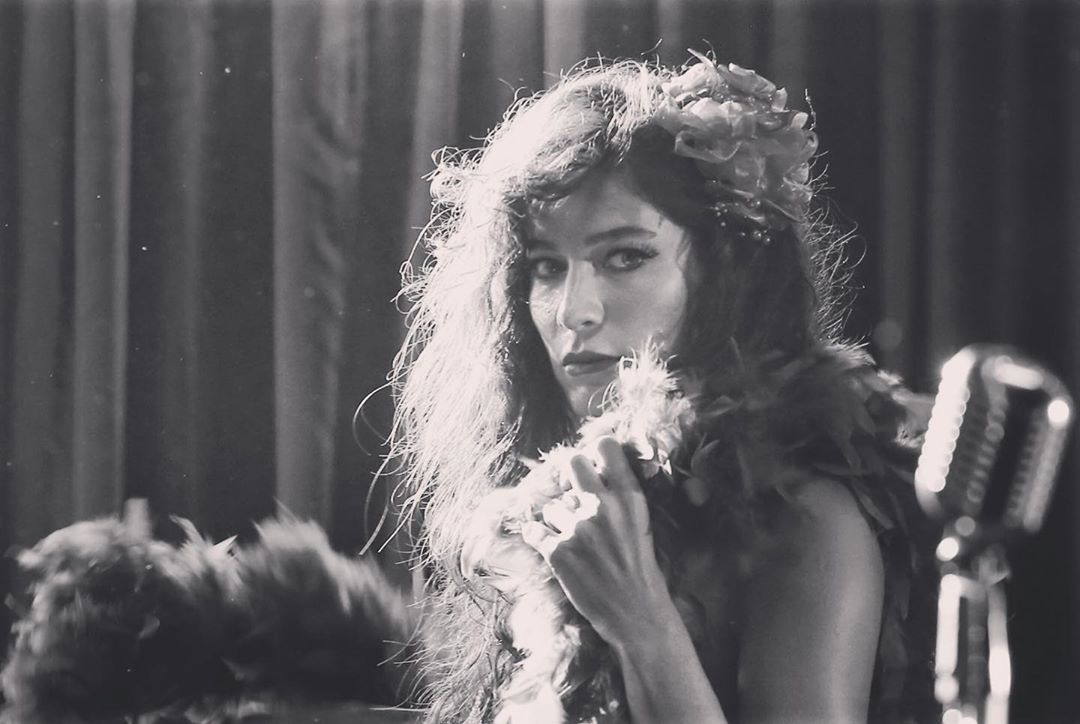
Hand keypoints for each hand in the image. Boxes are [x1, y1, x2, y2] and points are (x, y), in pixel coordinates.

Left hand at [521, 436, 671, 645]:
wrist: (635, 612)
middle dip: (572, 474)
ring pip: (553, 505)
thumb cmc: (640, 568)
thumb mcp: (641, 522)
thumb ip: (619, 495)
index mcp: (629, 497)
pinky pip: (535, 531)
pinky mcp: (557, 551)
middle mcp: (602, 506)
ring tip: (576, 542)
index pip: (606, 446)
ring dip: (559, 520)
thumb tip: (595, 468)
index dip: (597, 449)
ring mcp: (577, 529)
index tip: (595, 460)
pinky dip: (539, 538)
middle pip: (573, 462)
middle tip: (576, 493)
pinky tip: (549, 545)